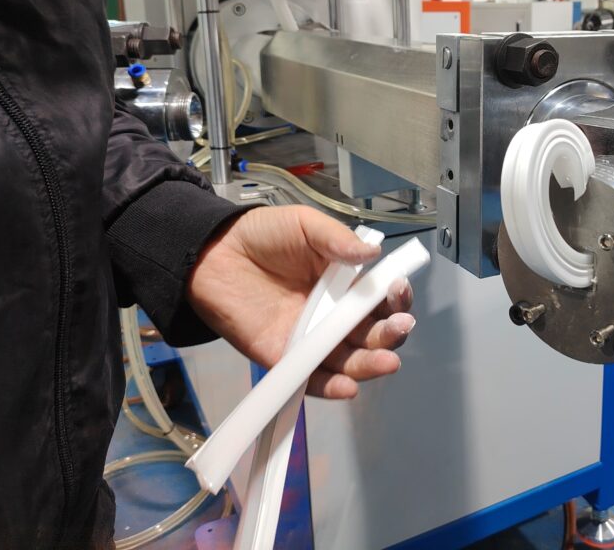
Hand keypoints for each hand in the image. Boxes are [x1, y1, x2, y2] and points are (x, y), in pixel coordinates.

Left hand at [187, 205, 414, 398]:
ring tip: (386, 362)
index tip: (398, 291)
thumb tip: (373, 253)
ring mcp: (312, 339)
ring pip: (351, 359)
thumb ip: (337, 239)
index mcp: (346, 283)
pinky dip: (332, 387)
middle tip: (399, 328)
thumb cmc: (262, 235)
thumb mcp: (305, 225)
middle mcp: (335, 314)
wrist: (213, 254)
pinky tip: (348, 387)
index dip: (396, 298)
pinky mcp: (285, 358)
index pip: (381, 298)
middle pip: (373, 333)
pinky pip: (313, 378)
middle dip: (391, 334)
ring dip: (371, 364)